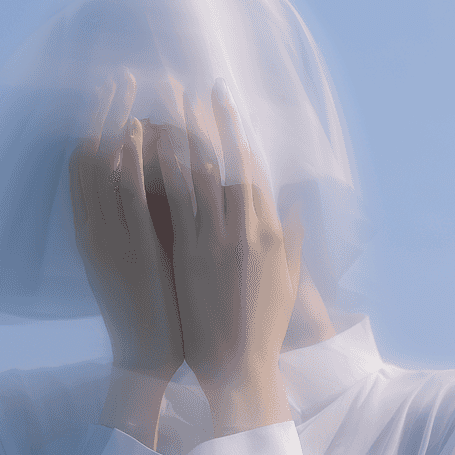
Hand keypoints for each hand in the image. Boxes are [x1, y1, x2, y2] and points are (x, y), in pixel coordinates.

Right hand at [68, 72, 183, 381]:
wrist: (147, 361)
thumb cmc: (153, 313)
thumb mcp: (139, 264)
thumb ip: (140, 226)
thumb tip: (156, 189)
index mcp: (94, 234)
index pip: (87, 169)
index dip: (97, 127)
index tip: (112, 95)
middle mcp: (94, 231)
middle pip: (89, 158)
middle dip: (102, 113)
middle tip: (118, 74)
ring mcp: (110, 240)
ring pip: (104, 168)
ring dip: (115, 122)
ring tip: (128, 85)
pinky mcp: (131, 253)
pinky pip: (127, 197)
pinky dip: (130, 160)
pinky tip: (140, 129)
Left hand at [156, 80, 303, 433]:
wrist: (241, 368)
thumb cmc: (261, 330)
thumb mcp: (287, 281)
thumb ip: (292, 241)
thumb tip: (295, 207)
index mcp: (272, 234)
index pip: (257, 173)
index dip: (243, 138)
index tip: (232, 112)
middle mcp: (250, 229)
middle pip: (233, 161)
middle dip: (219, 121)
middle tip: (205, 86)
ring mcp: (222, 239)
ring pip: (206, 172)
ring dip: (190, 131)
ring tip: (175, 100)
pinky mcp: (196, 253)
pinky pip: (181, 201)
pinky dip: (172, 167)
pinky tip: (159, 141)